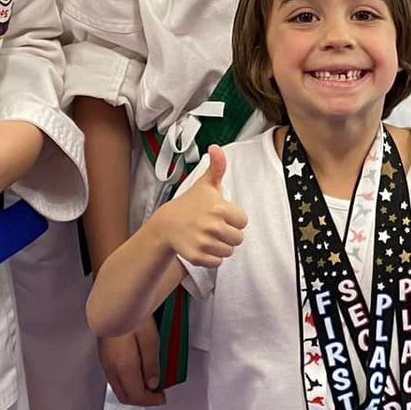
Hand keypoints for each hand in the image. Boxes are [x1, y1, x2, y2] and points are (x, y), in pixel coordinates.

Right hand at [100, 319, 165, 407]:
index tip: (161, 398)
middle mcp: (112, 369)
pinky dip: (125, 383)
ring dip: (133, 392)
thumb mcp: (150, 340)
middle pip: (125, 396)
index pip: (137, 395)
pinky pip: (113, 379)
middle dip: (142, 400)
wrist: (113, 303)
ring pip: (118, 389)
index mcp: (124, 367)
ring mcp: (106, 363)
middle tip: (156, 395)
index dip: (151, 400)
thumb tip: (152, 383)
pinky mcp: (104, 357)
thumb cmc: (132, 317)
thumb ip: (151, 365)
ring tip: (147, 385)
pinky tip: (135, 374)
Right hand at [150, 146, 246, 268]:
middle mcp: (213, 226)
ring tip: (208, 235)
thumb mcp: (206, 184)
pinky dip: (212, 257)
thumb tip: (216, 147)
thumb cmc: (190, 203)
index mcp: (220, 208)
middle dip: (229, 233)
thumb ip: (217, 166)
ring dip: (221, 245)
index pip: (243, 222)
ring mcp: (204, 243)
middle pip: (238, 238)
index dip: (233, 219)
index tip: (221, 215)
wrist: (166, 224)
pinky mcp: (197, 257)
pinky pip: (218, 262)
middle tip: (214, 226)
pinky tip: (202, 245)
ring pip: (229, 251)